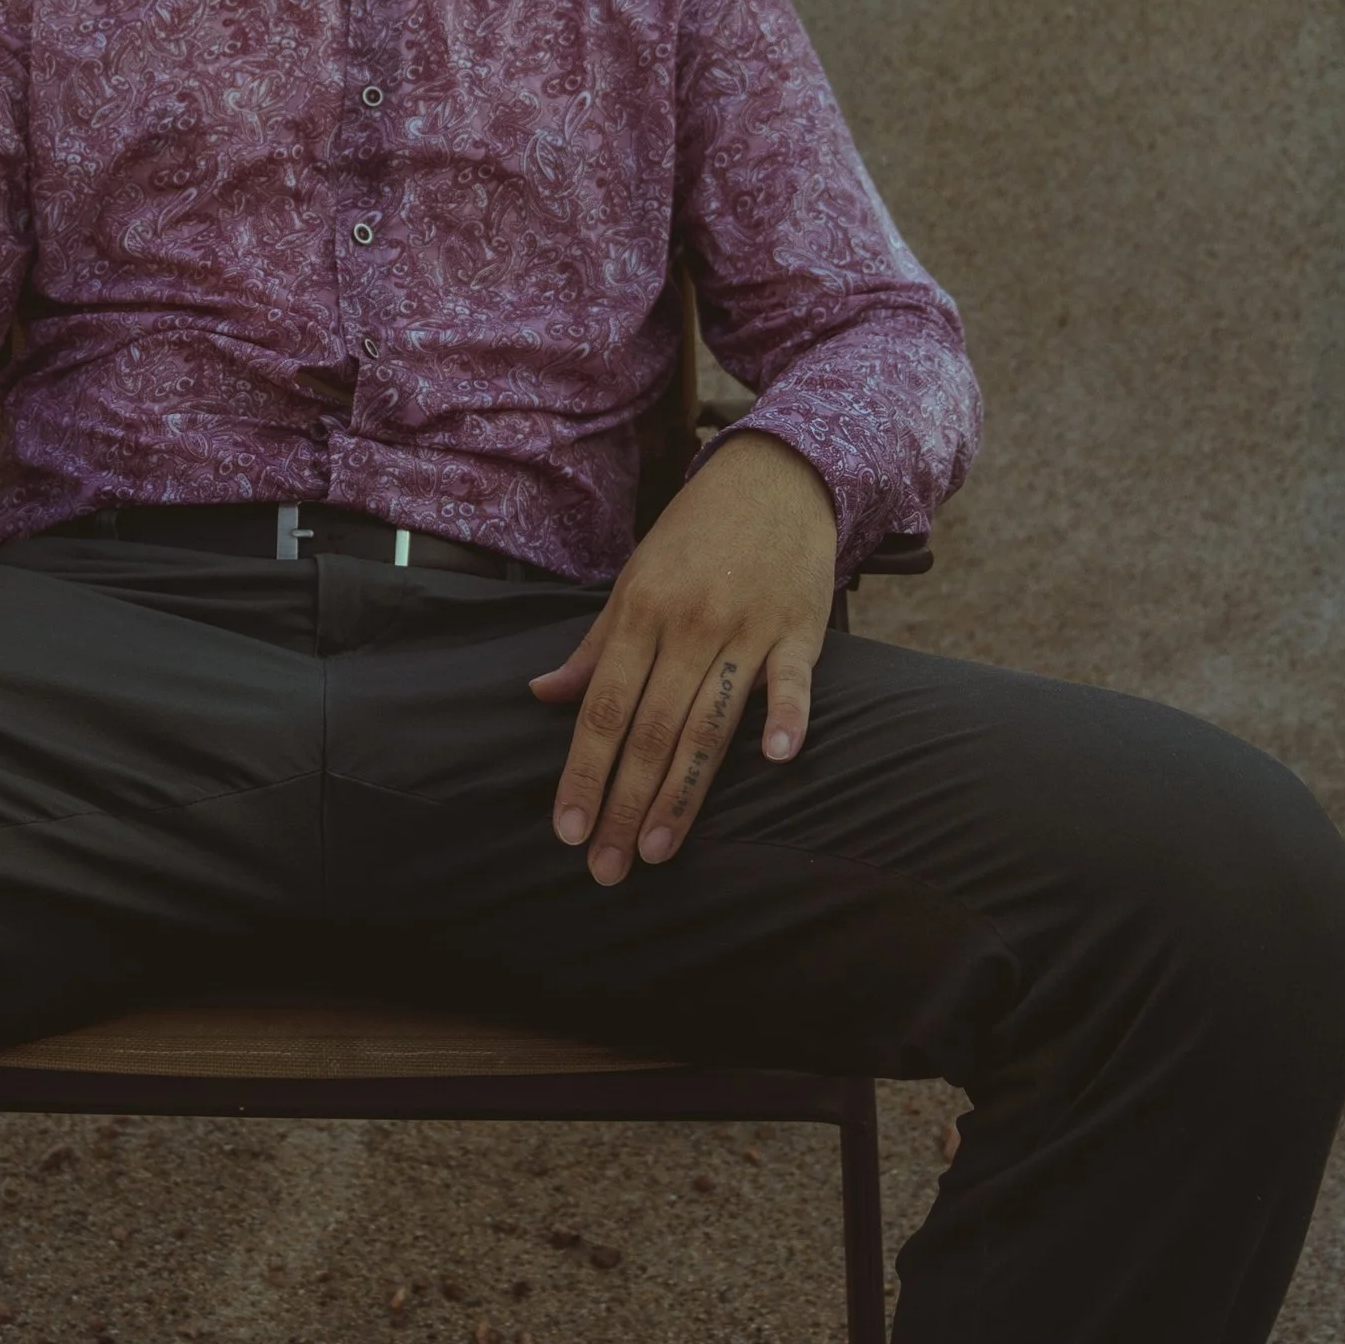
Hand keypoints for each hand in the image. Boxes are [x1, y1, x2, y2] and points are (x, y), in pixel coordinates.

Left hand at [529, 432, 836, 885]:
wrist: (775, 475)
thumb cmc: (696, 534)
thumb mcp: (633, 580)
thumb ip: (595, 646)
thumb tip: (544, 696)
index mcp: (640, 613)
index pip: (604, 709)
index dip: (583, 772)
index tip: (566, 830)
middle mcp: (687, 624)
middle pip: (651, 729)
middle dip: (623, 804)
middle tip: (606, 868)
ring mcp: (745, 628)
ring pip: (709, 722)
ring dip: (682, 791)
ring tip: (656, 849)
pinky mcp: (800, 629)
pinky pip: (793, 679)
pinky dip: (786, 715)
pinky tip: (778, 759)